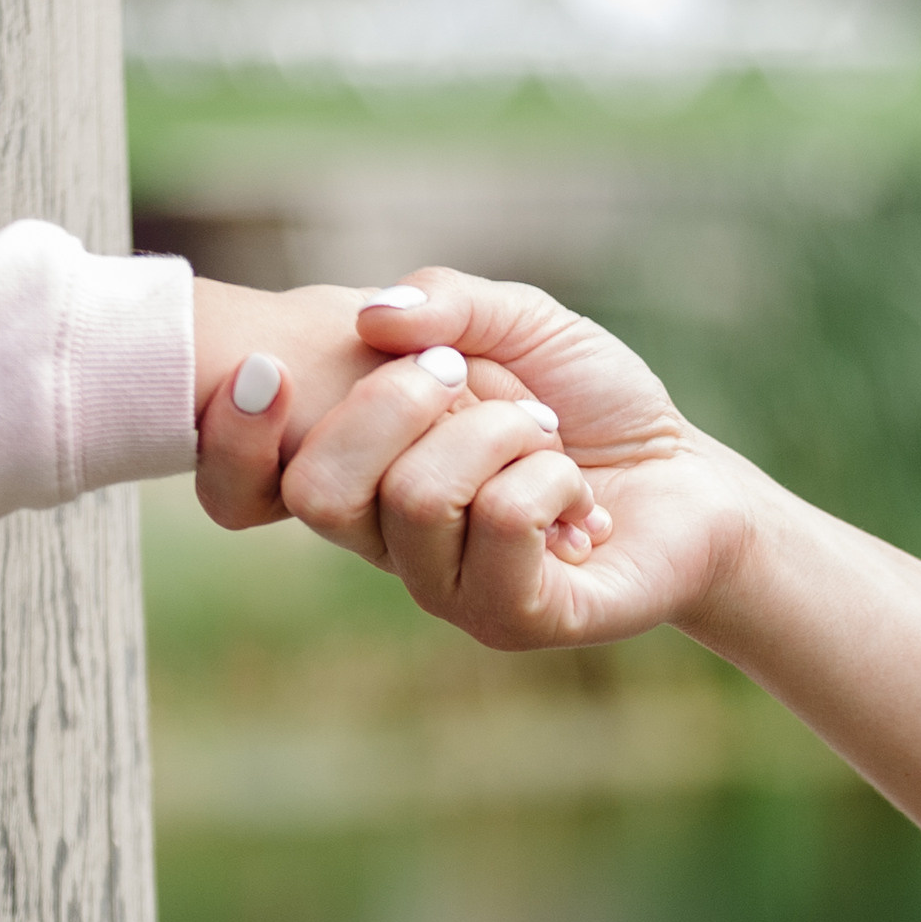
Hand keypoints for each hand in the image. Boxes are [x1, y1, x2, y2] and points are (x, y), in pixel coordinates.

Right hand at [281, 269, 771, 648]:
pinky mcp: (512, 619)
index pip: (238, 494)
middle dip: (396, 406)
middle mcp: (383, 546)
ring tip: (545, 436)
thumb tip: (372, 317)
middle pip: (318, 491)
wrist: (692, 477)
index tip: (267, 369)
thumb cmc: (590, 404)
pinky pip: (502, 521)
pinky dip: (552, 475)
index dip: (229, 441)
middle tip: (463, 382)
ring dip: (499, 432)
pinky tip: (578, 499)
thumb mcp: (516, 321)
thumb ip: (445, 301)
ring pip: (419, 497)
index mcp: (358, 480)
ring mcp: (442, 592)